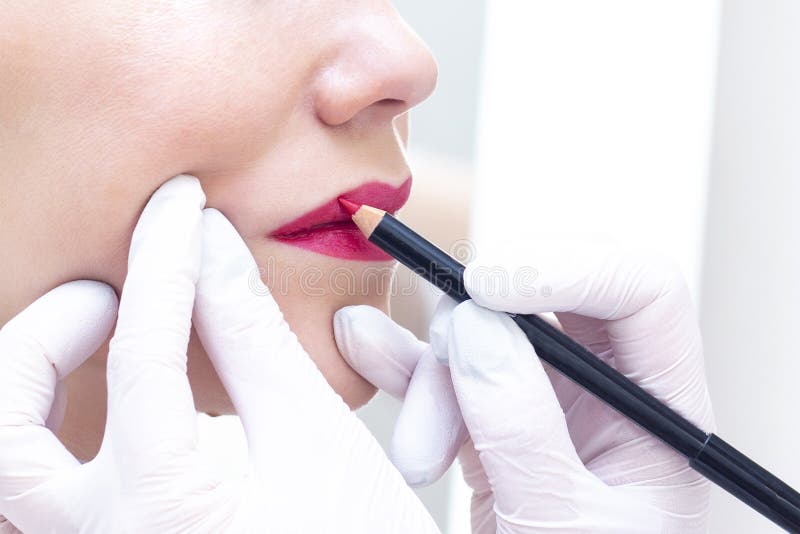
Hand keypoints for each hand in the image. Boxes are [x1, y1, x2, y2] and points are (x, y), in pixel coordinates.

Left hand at [0, 175, 439, 532]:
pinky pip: (45, 497)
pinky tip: (113, 401)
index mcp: (164, 514)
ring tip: (103, 341)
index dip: (164, 261)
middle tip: (110, 296)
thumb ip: (251, 336)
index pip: (140, 357)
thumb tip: (212, 244)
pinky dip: (59, 433)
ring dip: (35, 389)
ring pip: (10, 473)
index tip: (181, 207)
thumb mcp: (312, 435)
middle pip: (9, 433)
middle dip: (46, 339)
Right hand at [334, 241, 715, 532]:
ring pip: (483, 333)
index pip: (640, 291)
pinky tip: (368, 348)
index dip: (569, 267)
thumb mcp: (563, 526)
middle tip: (439, 374)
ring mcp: (546, 398)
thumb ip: (524, 431)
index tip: (488, 288)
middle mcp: (606, 389)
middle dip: (478, 328)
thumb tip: (476, 332)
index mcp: (660, 407)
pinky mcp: (493, 418)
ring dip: (432, 373)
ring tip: (415, 450)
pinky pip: (446, 370)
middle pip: (548, 299)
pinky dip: (403, 362)